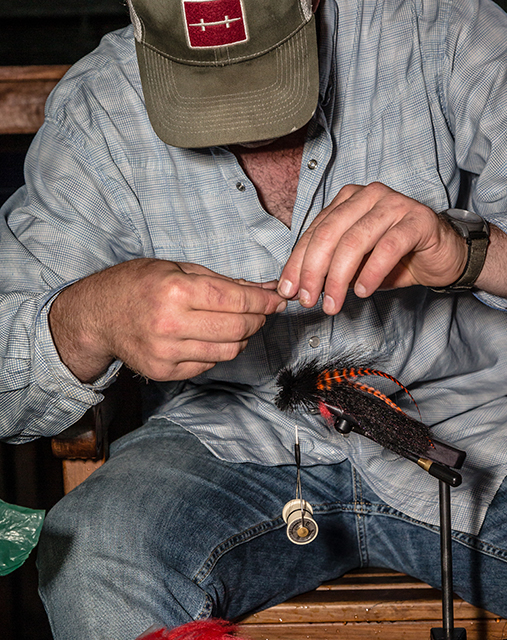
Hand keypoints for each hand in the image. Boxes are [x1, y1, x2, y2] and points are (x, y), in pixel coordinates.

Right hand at [49, 258, 286, 382]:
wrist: (96, 316)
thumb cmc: (137, 285)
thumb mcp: (176, 268)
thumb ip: (221, 281)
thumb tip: (262, 290)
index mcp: (176, 290)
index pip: (236, 300)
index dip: (264, 301)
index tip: (277, 299)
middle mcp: (171, 323)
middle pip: (238, 328)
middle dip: (257, 319)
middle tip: (260, 311)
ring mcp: (166, 351)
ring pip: (228, 350)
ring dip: (241, 338)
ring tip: (236, 324)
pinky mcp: (163, 371)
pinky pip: (208, 363)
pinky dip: (218, 351)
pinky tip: (209, 337)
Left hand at [278, 183, 468, 313]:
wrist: (443, 256)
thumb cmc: (397, 257)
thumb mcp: (356, 264)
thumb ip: (329, 268)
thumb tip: (296, 288)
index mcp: (348, 200)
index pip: (314, 231)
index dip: (298, 263)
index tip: (289, 291)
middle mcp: (368, 195)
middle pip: (329, 234)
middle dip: (314, 271)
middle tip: (309, 300)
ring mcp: (394, 204)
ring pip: (355, 240)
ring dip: (339, 277)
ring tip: (334, 303)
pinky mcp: (417, 219)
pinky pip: (387, 247)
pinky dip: (371, 272)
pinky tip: (363, 290)